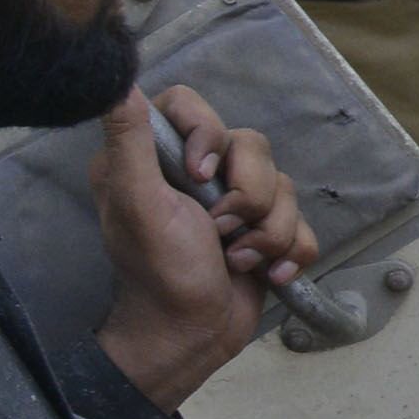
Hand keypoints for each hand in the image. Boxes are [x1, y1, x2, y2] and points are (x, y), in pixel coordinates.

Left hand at [90, 84, 319, 412]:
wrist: (191, 336)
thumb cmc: (158, 273)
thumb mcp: (137, 202)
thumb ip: (130, 141)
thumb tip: (117, 82)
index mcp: (157, 157)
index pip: (193, 105)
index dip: (209, 135)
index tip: (200, 176)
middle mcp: (196, 173)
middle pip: (252, 146)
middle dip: (249, 197)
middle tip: (220, 230)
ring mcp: (236, 204)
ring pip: (284, 188)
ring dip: (269, 233)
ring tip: (239, 260)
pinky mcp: (266, 234)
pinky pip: (302, 225)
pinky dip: (291, 253)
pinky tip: (267, 274)